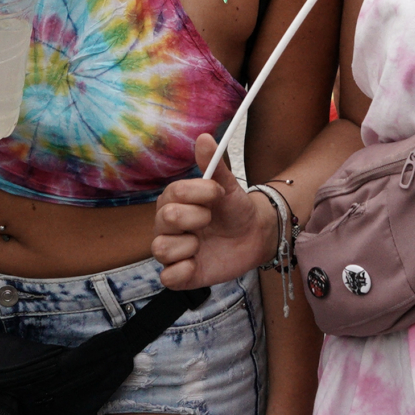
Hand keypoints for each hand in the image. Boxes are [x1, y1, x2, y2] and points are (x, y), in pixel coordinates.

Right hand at [153, 134, 275, 290]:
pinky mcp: (180, 274)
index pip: (174, 193)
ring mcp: (172, 250)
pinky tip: (197, 262)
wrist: (253, 236)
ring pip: (161, 249)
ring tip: (203, 244)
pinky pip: (167, 277)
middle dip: (196, 218)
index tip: (218, 194)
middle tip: (210, 220)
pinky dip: (183, 271)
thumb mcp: (228, 186)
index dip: (200, 194)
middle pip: (166, 219)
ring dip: (189, 246)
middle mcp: (166, 225)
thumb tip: (204, 137)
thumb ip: (214, 165)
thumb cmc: (236, 209)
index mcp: (174, 200)